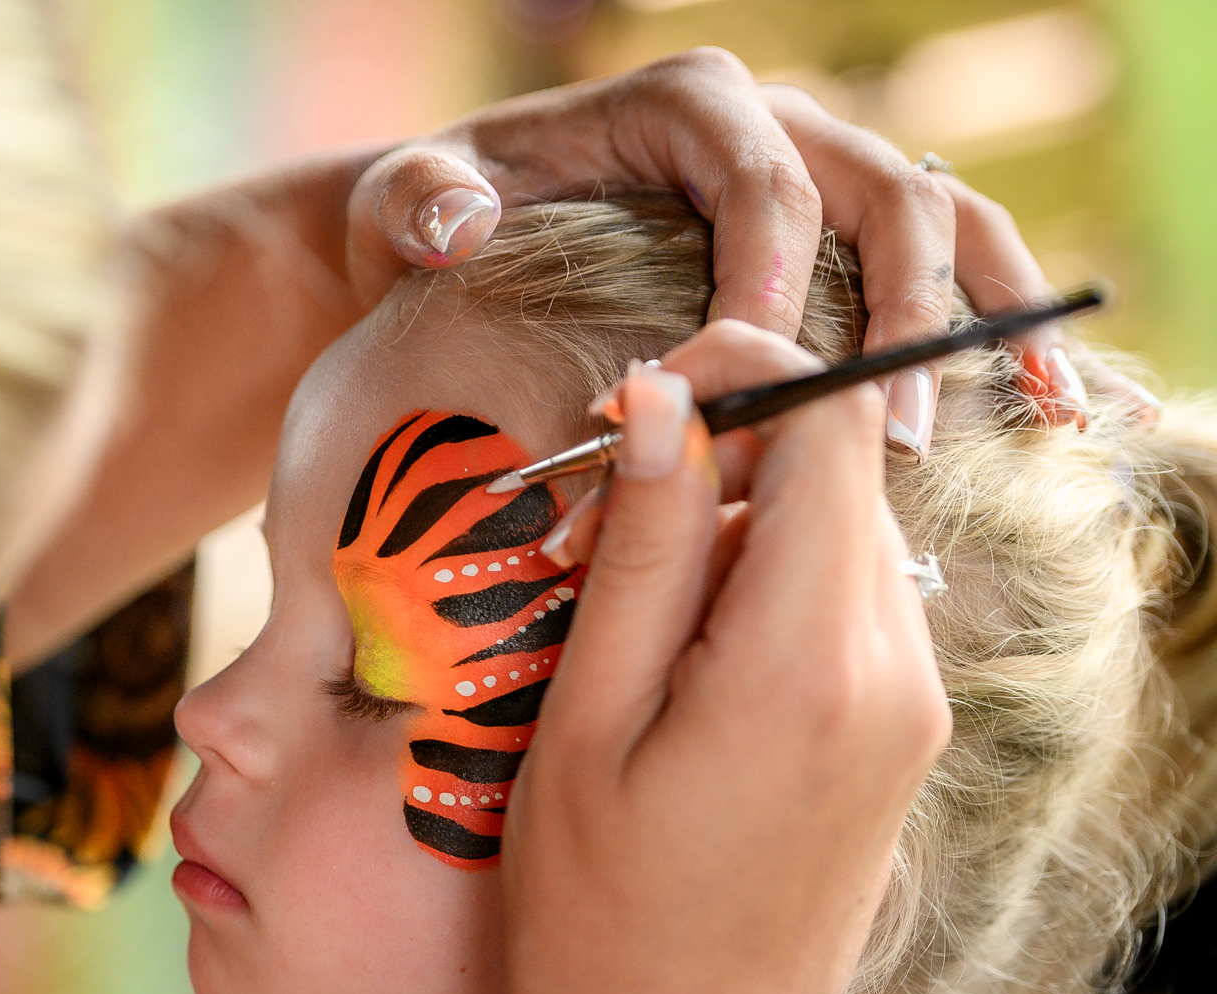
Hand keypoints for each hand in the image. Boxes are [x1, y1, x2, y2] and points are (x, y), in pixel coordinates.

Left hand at [349, 50, 1121, 450]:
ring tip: (1035, 413)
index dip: (777, 283)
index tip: (761, 381)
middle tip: (895, 435)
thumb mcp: (404, 201)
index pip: (765, 188)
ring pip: (939, 223)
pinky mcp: (835, 243)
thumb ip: (419, 201)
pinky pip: (936, 269)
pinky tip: (1040, 408)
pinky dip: (990, 326)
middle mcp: (771, 130)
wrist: (452, 240)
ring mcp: (816, 182)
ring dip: (989, 313)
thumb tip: (464, 217)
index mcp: (689, 106)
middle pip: (880, 201)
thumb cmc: (433, 220)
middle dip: (902, 314)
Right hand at [413, 322, 948, 993]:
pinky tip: (669, 664)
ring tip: (611, 611)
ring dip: (730, 527)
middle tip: (584, 531)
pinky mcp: (896, 745)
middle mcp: (891, 673)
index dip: (734, 371)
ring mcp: (907, 714)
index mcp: (807, 659)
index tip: (628, 408)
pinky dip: (758, 591)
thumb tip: (660, 400)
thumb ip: (635, 550)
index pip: (826, 421)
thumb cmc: (597, 920)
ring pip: (837, 536)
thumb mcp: (585, 724)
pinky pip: (843, 609)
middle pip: (835, 470)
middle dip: (715, 457)